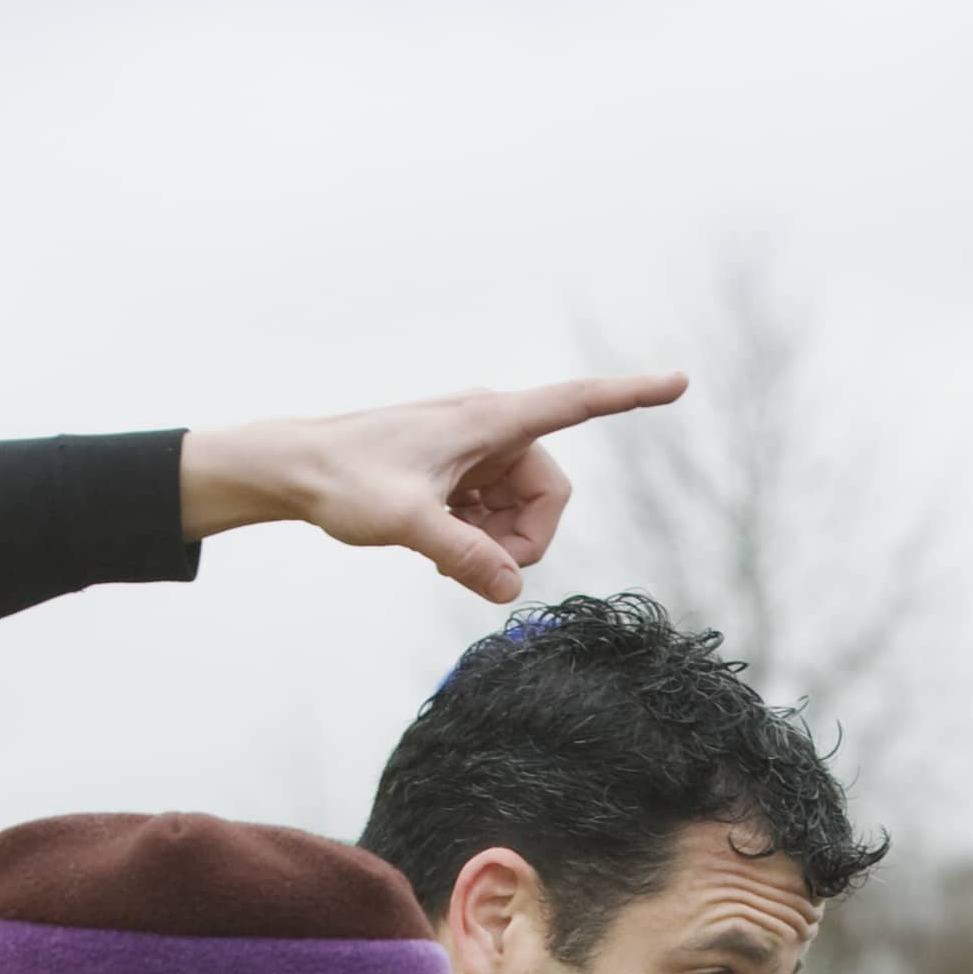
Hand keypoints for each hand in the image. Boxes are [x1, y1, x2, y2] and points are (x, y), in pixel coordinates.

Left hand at [178, 375, 688, 602]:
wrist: (293, 467)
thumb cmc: (343, 480)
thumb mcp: (405, 524)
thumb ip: (464, 557)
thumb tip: (513, 590)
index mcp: (489, 420)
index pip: (576, 403)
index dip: (631, 396)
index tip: (679, 383)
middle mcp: (491, 427)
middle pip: (550, 493)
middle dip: (524, 539)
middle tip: (475, 567)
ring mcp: (476, 451)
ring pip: (522, 510)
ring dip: (495, 543)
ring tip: (442, 551)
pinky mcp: (460, 472)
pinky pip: (496, 513)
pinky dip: (477, 537)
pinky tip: (437, 544)